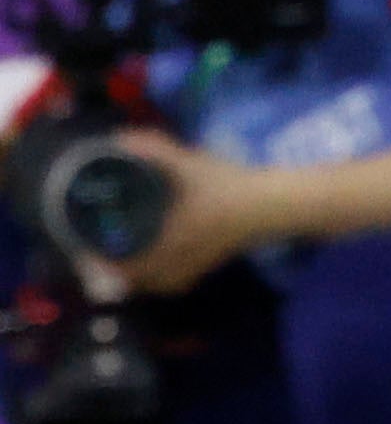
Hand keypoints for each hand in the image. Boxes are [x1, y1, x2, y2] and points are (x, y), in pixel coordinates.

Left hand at [108, 131, 261, 297]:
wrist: (271, 204)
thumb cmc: (230, 186)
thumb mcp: (189, 162)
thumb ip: (153, 149)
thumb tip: (118, 140)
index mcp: (173, 237)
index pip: (132, 264)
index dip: (105, 262)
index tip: (87, 250)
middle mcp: (184, 257)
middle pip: (144, 280)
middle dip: (118, 273)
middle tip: (98, 256)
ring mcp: (199, 263)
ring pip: (162, 283)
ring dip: (141, 279)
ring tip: (123, 264)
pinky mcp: (211, 262)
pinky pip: (179, 281)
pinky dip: (164, 280)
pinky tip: (159, 270)